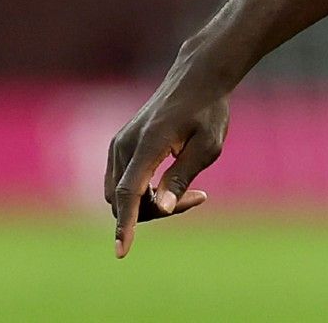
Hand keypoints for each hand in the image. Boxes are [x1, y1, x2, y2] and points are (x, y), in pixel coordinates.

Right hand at [104, 84, 229, 257]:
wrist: (197, 77)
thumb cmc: (208, 110)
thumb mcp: (207, 146)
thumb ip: (181, 177)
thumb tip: (161, 208)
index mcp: (148, 143)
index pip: (129, 193)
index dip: (126, 225)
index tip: (122, 251)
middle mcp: (125, 144)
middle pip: (124, 199)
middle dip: (153, 211)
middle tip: (198, 198)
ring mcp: (119, 143)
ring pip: (121, 193)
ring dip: (148, 203)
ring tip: (193, 191)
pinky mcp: (120, 144)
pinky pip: (122, 181)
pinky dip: (142, 191)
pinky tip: (172, 183)